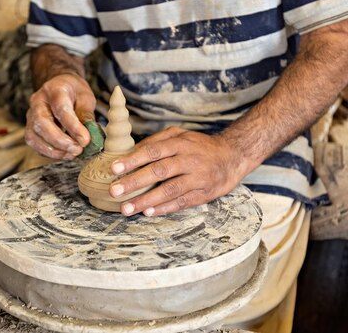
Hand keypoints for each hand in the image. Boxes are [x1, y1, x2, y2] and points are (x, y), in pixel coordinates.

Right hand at [25, 74, 95, 159]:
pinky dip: (49, 152)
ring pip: (34, 136)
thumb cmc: (74, 93)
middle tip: (78, 149)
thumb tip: (89, 137)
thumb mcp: (85, 98)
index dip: (73, 126)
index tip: (85, 140)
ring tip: (73, 153)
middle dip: (60, 140)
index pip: (60, 108)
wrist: (60, 87)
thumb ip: (86, 115)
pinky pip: (35, 144)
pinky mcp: (30, 128)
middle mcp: (37, 102)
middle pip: (42, 123)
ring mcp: (30, 115)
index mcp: (54, 89)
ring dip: (54, 150)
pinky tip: (65, 154)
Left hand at [109, 127, 249, 215]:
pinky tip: (149, 213)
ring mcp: (198, 178)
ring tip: (126, 208)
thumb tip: (131, 153)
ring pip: (170, 190)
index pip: (153, 151)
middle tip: (115, 191)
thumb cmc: (199, 146)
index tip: (114, 168)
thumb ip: (157, 142)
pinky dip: (165, 208)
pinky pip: (182, 202)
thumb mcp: (180, 135)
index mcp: (180, 143)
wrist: (232, 156)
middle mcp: (189, 160)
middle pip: (159, 171)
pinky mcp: (204, 194)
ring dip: (146, 201)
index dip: (133, 160)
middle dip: (134, 182)